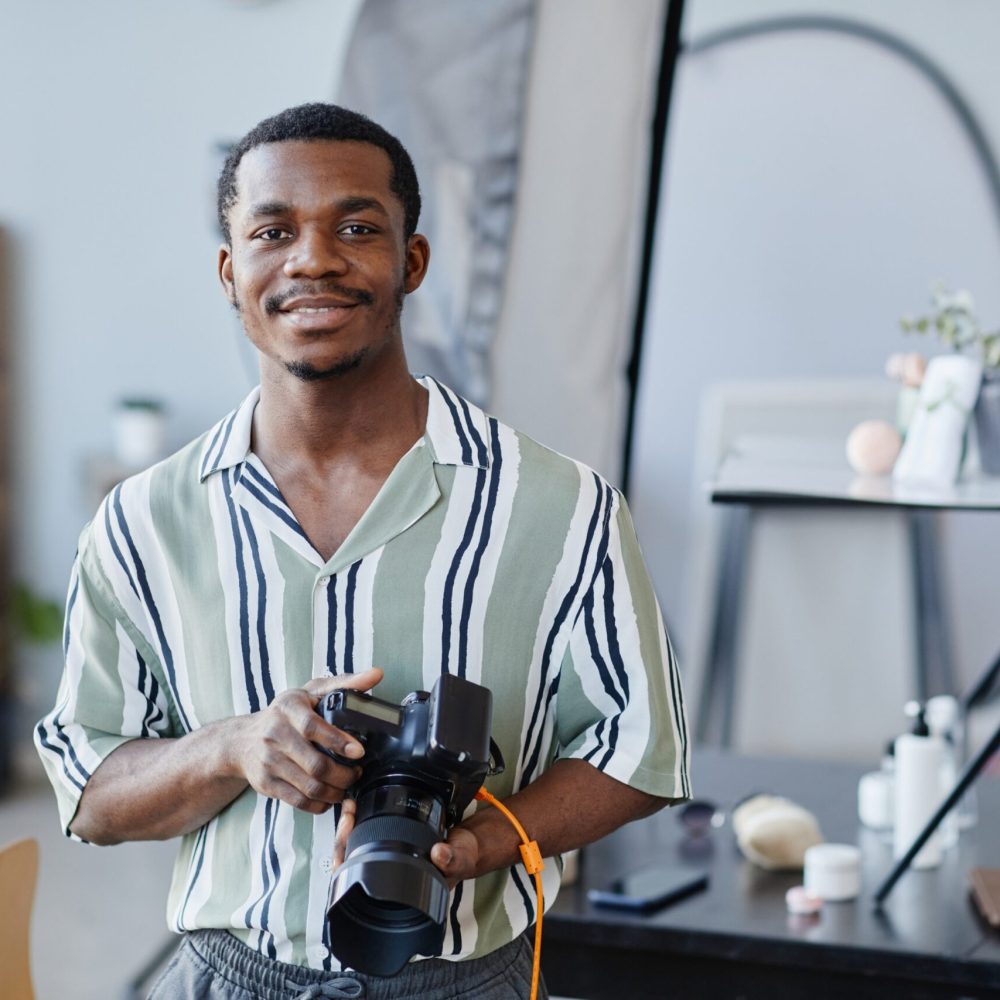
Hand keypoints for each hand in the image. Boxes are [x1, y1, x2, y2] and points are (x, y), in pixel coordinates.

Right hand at [232, 668, 382, 813]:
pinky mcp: (266, 784)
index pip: (312, 727)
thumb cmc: (285, 713)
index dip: (338, 741)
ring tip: (346, 785)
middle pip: (315, 764)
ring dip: (335, 792)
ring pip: (309, 787)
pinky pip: (298, 801)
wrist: (242, 740)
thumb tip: (376, 675)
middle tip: (357, 772)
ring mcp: (269, 762)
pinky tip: (329, 797)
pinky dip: (319, 804)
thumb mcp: (311, 691)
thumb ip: (346, 683)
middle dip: (344, 774)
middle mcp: (274, 735)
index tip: (359, 751)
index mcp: (288, 708)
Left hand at [332, 809, 481, 889]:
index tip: (344, 843)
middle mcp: (388, 882)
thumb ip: (453, 859)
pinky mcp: (388, 849)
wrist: (467, 846)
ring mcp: (386, 866)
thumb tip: (439, 854)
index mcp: (401, 893)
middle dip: (342, 840)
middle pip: (349, 869)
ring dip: (346, 832)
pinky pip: (363, 842)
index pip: (363, 889)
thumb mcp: (461, 859)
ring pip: (352, 855)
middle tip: (348, 815)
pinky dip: (356, 827)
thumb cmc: (462, 859)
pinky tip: (355, 813)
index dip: (345, 870)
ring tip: (349, 810)